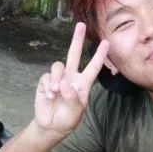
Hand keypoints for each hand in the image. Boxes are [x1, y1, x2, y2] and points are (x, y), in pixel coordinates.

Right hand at [33, 23, 109, 137]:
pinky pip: (46, 77)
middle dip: (77, 40)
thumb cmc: (68, 118)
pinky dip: (48, 86)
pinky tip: (49, 96)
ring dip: (56, 78)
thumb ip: (72, 97)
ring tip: (55, 92)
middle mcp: (71, 77)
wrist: (51, 126)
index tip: (107, 43)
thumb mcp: (76, 111)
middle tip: (80, 25)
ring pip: (57, 66)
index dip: (100, 56)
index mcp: (83, 83)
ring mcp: (58, 79)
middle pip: (73, 54)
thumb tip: (63, 83)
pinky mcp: (45, 82)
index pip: (93, 67)